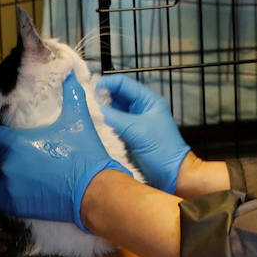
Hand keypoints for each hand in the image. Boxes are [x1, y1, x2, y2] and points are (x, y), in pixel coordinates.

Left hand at [0, 74, 127, 230]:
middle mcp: (7, 163)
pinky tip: (17, 191)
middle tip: (27, 156)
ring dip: (6, 175)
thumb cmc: (83, 153)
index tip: (4, 136)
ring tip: (25, 175)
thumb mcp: (78, 119)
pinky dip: (1, 194)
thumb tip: (70, 73)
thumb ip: (71, 94)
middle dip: (8, 155)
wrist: (93, 191)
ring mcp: (9, 186)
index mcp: (17, 141)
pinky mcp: (13, 205)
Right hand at [97, 74, 192, 193]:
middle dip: (102, 96)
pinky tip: (95, 123)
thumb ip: (115, 117)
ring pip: (115, 109)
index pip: (125, 84)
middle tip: (85, 98)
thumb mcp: (136, 130)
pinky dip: (105, 122)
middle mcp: (142, 108)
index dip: (107, 83)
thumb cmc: (162, 150)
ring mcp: (136, 121)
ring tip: (87, 110)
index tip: (91, 86)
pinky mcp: (130, 135)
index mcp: (148, 101)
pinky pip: (115, 124)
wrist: (171, 174)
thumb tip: (96, 108)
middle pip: (118, 95)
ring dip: (103, 109)